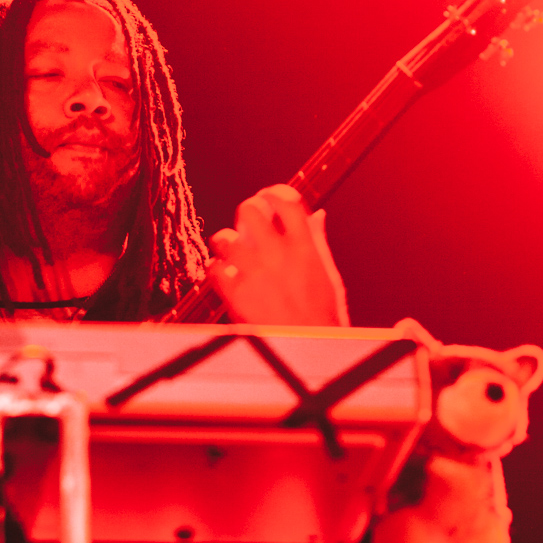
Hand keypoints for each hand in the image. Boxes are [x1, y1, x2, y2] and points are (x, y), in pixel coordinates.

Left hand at [208, 184, 348, 325]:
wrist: (309, 351)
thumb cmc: (322, 317)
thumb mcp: (328, 275)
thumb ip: (317, 241)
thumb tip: (317, 216)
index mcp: (304, 248)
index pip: (287, 201)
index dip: (274, 192)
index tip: (269, 196)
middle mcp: (277, 256)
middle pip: (249, 210)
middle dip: (247, 212)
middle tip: (248, 223)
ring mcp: (254, 274)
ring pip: (224, 238)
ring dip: (226, 241)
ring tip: (232, 250)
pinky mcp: (236, 295)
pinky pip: (214, 268)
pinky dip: (217, 269)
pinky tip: (225, 275)